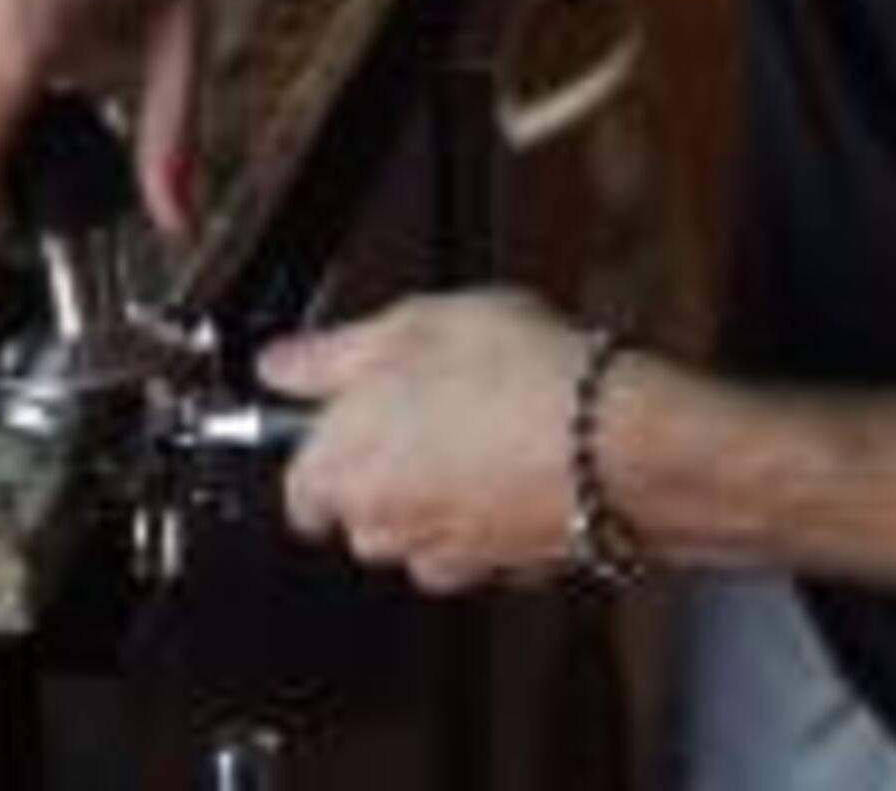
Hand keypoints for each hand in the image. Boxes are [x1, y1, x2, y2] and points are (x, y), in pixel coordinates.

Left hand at [258, 289, 589, 594]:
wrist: (614, 438)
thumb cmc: (517, 376)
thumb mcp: (410, 325)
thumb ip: (328, 353)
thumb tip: (280, 364)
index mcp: (342, 470)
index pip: (296, 489)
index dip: (321, 448)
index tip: (346, 415)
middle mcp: (386, 526)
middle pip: (359, 513)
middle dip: (385, 467)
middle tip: (429, 401)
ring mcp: (448, 556)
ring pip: (421, 533)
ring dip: (440, 493)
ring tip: (485, 426)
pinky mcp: (505, 569)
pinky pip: (484, 544)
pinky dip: (494, 512)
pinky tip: (522, 461)